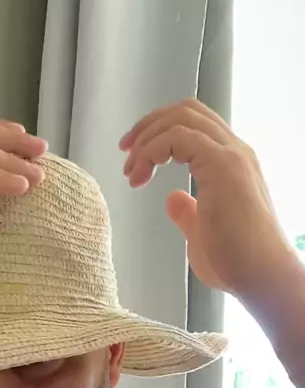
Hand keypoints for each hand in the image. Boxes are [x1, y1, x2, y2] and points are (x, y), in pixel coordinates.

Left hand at [119, 98, 294, 297]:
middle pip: (187, 111)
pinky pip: (179, 137)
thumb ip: (188, 213)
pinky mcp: (224, 167)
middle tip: (126, 151)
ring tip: (131, 170)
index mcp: (231, 164)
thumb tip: (172, 199)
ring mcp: (231, 156)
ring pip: (182, 118)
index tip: (135, 157)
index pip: (195, 124)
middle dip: (149, 125)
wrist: (260, 277)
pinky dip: (154, 149)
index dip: (159, 132)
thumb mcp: (201, 233)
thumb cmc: (236, 263)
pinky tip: (142, 174)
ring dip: (147, 139)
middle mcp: (235, 152)